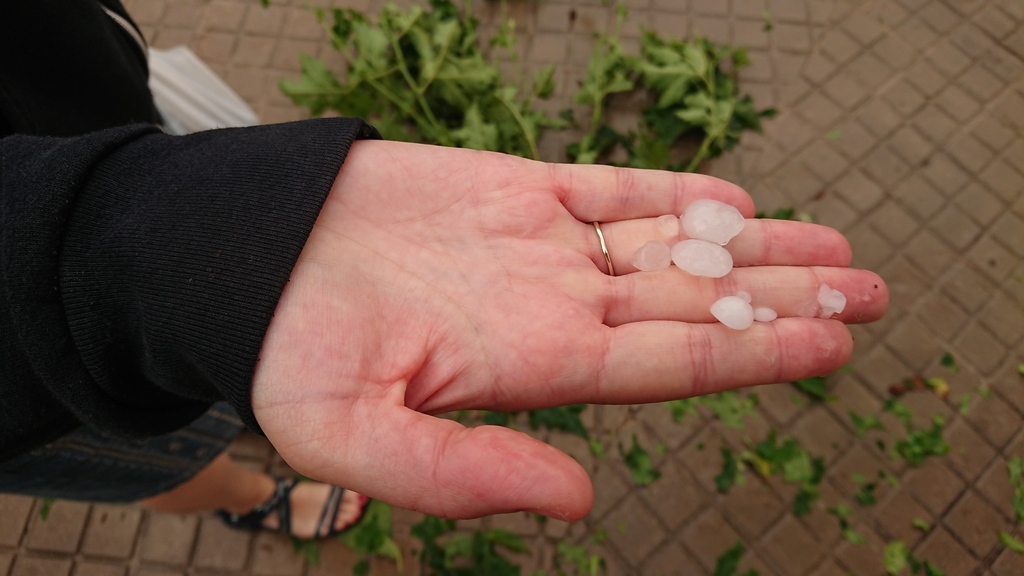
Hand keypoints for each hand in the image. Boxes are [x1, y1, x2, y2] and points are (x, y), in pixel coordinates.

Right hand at [250, 140, 886, 520]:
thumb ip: (463, 477)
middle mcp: (551, 306)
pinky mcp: (513, 189)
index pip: (668, 362)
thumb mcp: (352, 440)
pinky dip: (671, 195)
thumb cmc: (285, 351)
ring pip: (668, 246)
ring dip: (751, 249)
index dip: (753, 353)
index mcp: (530, 364)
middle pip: (691, 304)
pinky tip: (731, 206)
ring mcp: (538, 245)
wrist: (244, 260)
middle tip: (870, 291)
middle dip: (783, 298)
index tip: (831, 343)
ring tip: (834, 250)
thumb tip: (577, 501)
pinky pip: (610, 191)